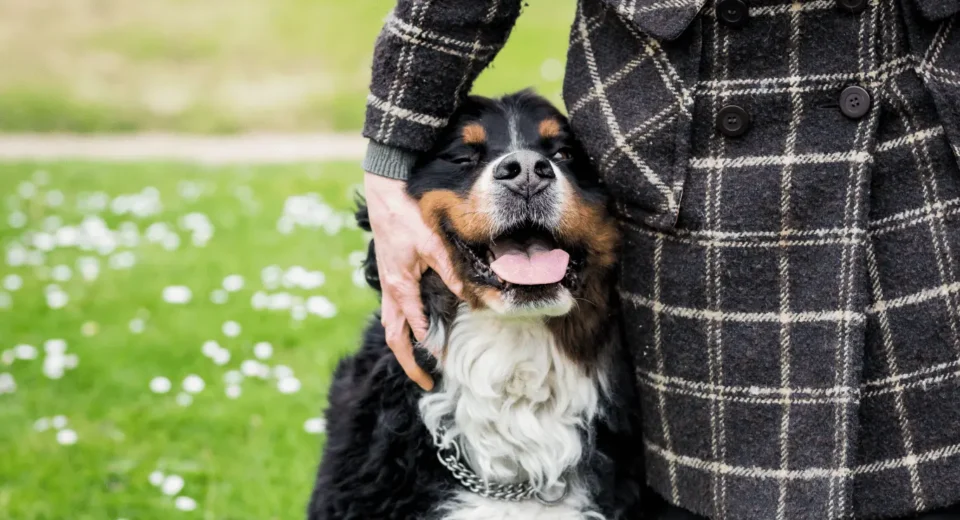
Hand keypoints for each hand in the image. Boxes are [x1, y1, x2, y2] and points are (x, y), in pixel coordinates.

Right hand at [364, 173, 462, 390]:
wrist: (384, 194)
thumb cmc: (406, 216)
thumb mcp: (432, 244)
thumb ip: (450, 271)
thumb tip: (470, 294)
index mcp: (399, 287)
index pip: (413, 328)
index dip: (428, 348)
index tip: (444, 363)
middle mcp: (390, 291)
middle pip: (395, 338)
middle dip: (409, 363)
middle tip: (427, 382)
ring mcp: (387, 285)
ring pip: (391, 326)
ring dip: (403, 348)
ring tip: (418, 364)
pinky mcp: (389, 277)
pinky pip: (392, 311)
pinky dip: (402, 327)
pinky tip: (415, 330)